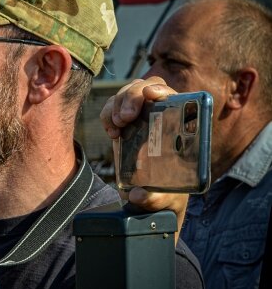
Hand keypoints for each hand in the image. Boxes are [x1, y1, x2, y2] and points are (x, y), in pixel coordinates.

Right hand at [102, 77, 187, 238]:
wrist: (152, 197)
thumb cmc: (167, 195)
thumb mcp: (166, 200)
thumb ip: (155, 198)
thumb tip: (138, 195)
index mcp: (180, 127)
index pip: (173, 96)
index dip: (162, 90)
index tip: (150, 96)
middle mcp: (161, 116)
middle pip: (146, 88)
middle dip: (132, 96)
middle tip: (126, 118)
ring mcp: (141, 117)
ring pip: (128, 93)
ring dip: (118, 103)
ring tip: (116, 126)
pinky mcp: (125, 123)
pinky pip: (113, 106)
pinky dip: (108, 113)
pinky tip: (111, 130)